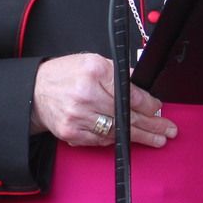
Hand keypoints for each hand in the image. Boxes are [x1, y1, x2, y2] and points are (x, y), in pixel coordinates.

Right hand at [31, 53, 176, 147]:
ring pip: (117, 131)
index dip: (149, 104)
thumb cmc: (63, 75)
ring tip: (156, 139)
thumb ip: (117, 73)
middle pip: (127, 114)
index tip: (158, 108)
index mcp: (93, 71)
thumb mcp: (91, 62)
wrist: (34, 92)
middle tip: (167, 129)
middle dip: (152, 124)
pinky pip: (101, 140)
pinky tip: (129, 139)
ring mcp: (78, 116)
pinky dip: (116, 139)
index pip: (130, 93)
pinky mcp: (72, 133)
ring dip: (140, 137)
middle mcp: (85, 94)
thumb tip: (142, 88)